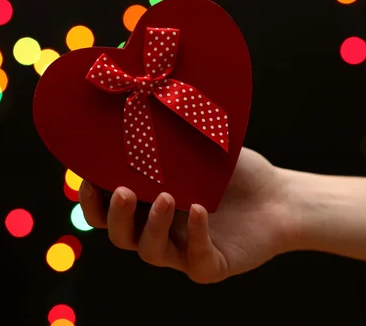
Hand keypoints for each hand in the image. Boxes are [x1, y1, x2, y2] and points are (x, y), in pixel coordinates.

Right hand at [78, 147, 293, 282]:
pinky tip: (201, 211)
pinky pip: (196, 259)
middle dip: (116, 216)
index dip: (92, 200)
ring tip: (166, 197)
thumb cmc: (235, 172)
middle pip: (122, 236)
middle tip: (123, 191)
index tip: (88, 178)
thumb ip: (171, 138)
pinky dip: (195, 236)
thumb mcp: (200, 149)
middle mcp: (160, 231)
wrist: (277, 197)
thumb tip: (144, 100)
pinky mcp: (210, 266)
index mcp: (148, 205)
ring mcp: (183, 251)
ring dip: (152, 226)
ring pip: (151, 251)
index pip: (107, 211)